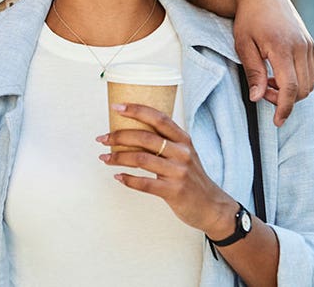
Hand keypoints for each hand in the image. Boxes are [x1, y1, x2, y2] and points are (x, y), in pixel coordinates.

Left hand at [97, 103, 234, 236]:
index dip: (136, 110)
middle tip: (102, 138)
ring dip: (118, 157)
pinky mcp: (173, 191)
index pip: (159, 118)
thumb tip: (133, 130)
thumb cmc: (192, 178)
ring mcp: (178, 172)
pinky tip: (118, 176)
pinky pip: (144, 183)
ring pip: (141, 159)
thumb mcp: (184, 154)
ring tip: (105, 157)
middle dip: (119, 136)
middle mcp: (182, 153)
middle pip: (145, 138)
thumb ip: (166, 142)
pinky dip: (128, 179)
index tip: (117, 107)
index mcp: (183, 140)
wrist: (211, 206)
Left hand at [231, 0, 313, 125]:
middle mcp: (301, 47)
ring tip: (270, 83)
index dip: (284, 108)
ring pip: (311, 83)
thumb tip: (257, 99)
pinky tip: (281, 75)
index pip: (290, 88)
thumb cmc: (248, 19)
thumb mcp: (243, 45)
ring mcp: (309, 45)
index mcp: (282, 48)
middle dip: (285, 100)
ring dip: (293, 91)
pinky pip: (313, 72)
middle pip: (303, 89)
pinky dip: (300, 81)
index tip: (277, 122)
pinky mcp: (311, 44)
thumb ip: (253, 73)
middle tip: (263, 93)